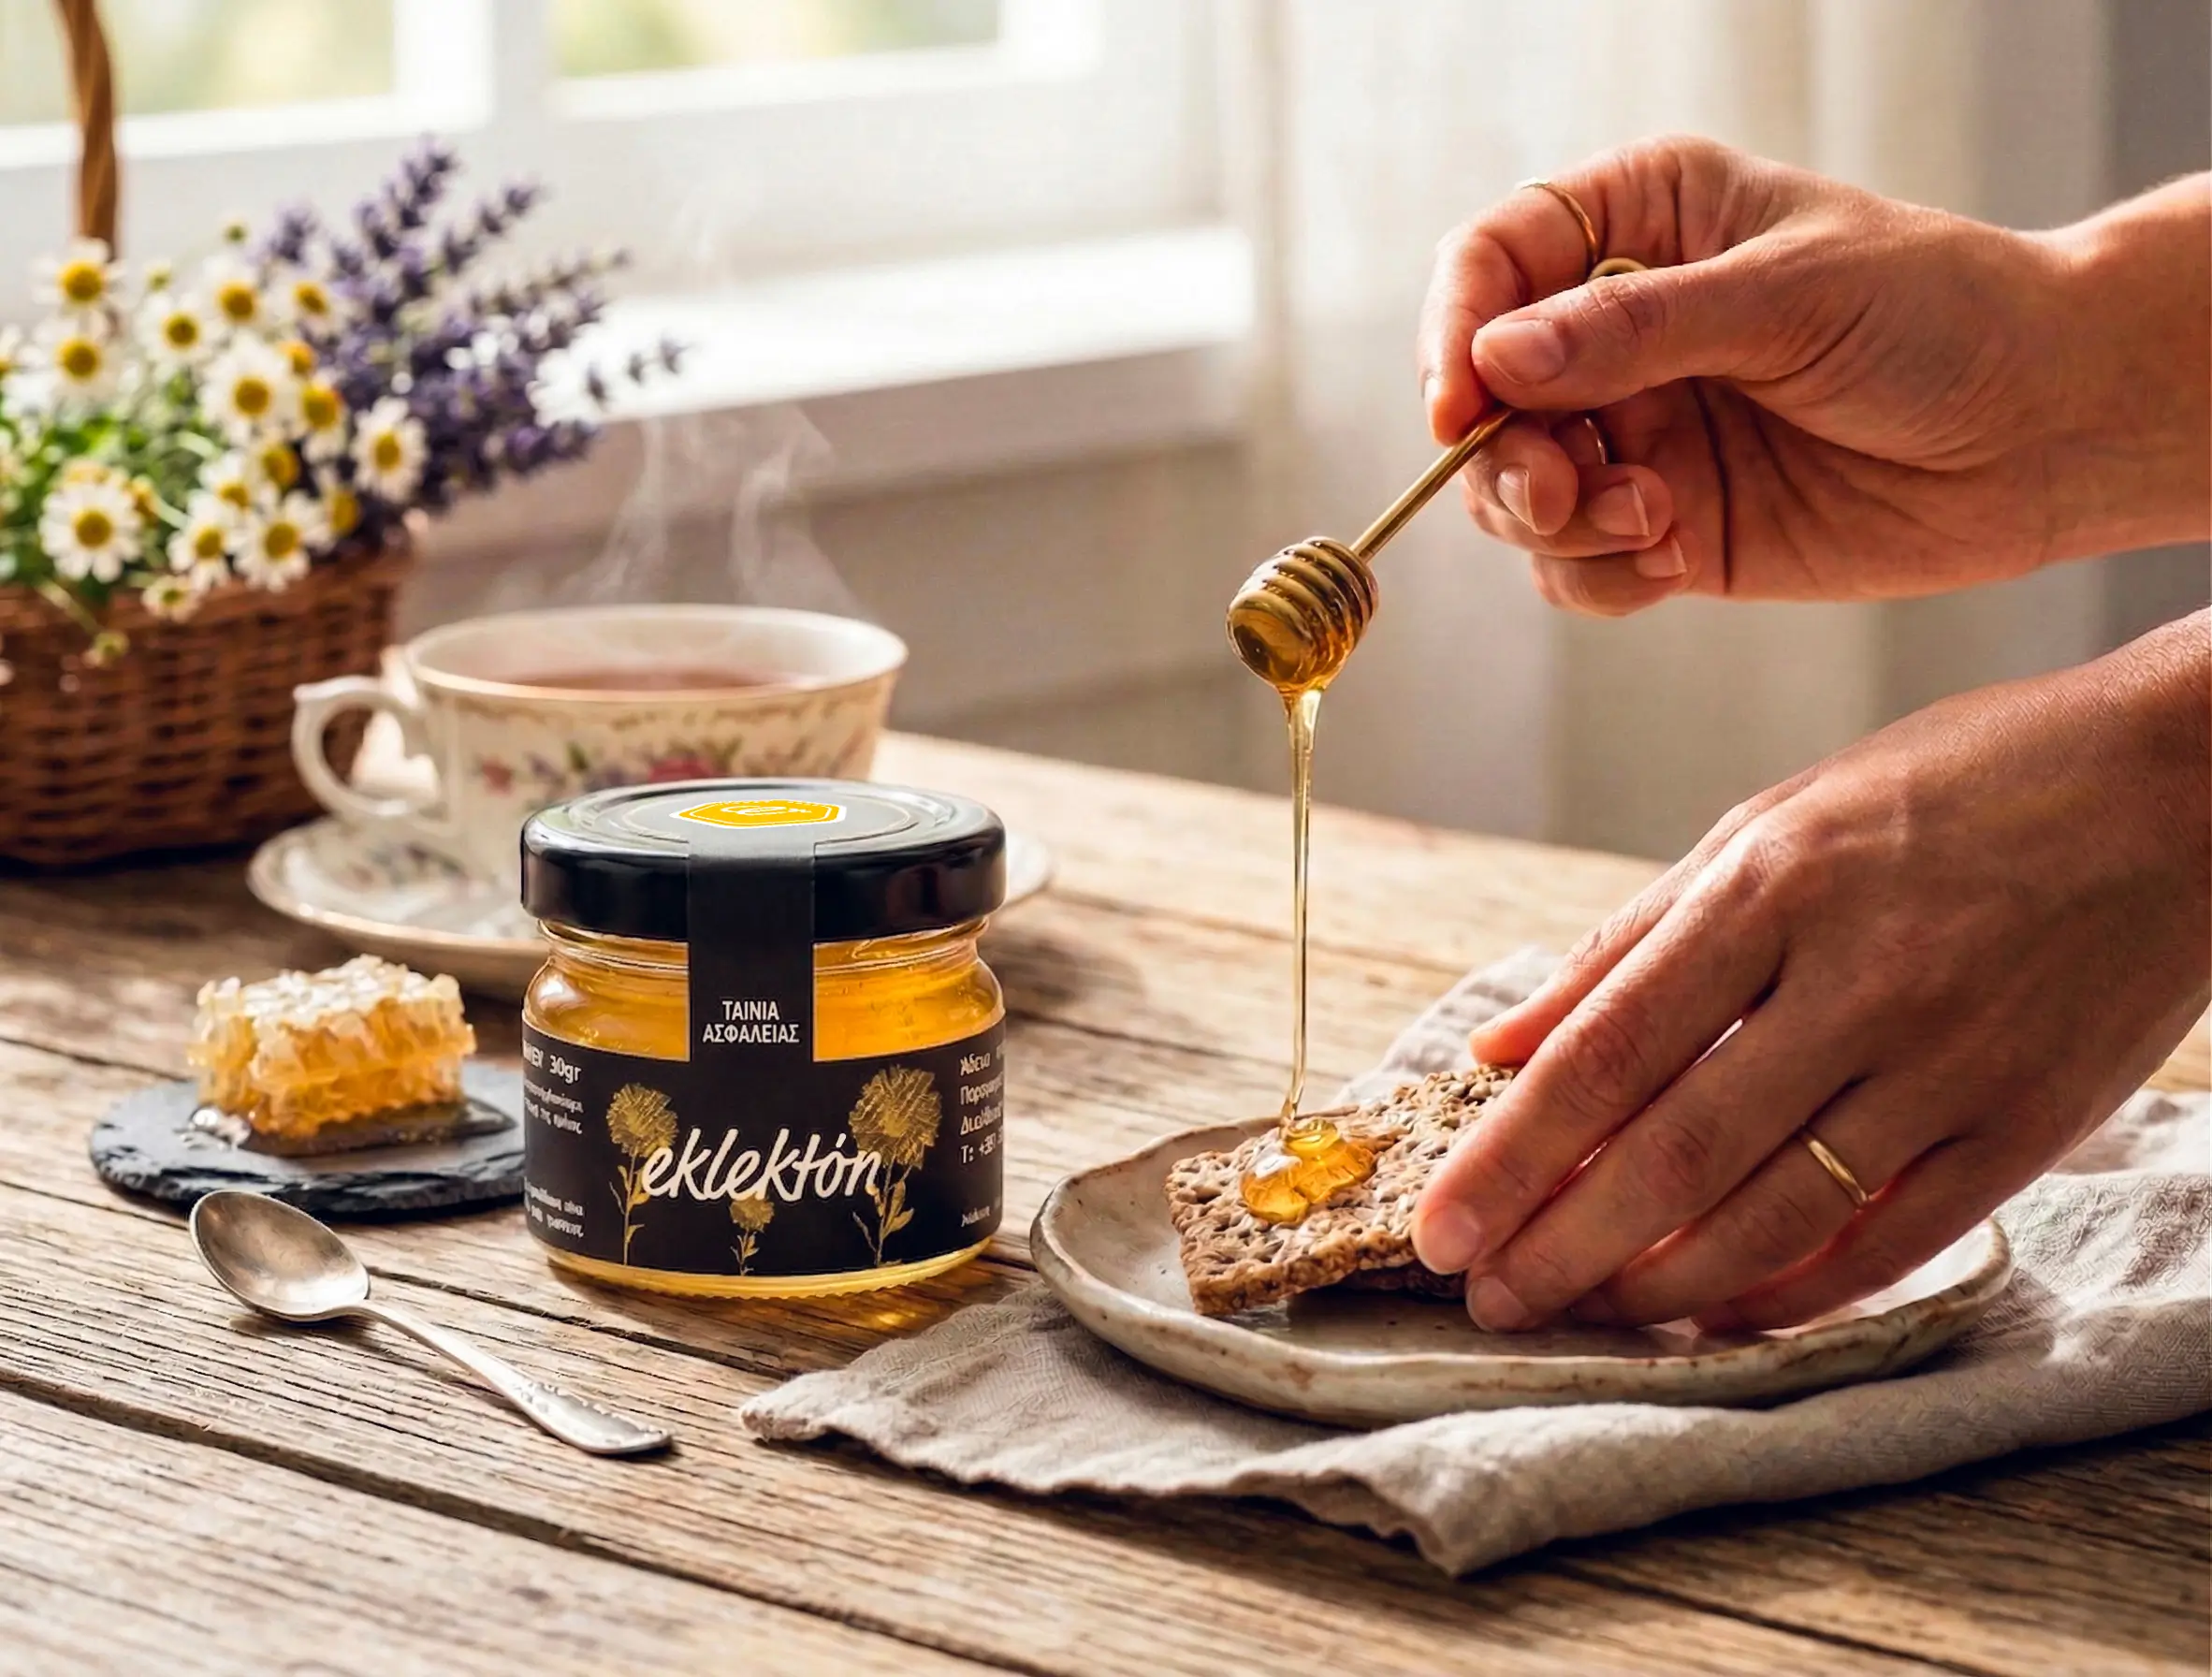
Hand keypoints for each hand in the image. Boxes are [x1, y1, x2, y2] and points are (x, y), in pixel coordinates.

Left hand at [1411, 612, 2209, 1330]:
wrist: (2180, 783)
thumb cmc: (1952, 786)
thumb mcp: (1770, 823)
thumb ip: (1629, 943)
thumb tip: (1500, 1047)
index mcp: (1772, 887)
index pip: (1608, 1051)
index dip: (1510, 1154)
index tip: (1438, 1225)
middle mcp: (1856, 979)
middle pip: (1676, 1149)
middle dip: (1561, 1241)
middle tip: (1483, 1296)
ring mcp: (1950, 1061)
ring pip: (1776, 1210)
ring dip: (1659, 1283)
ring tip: (1576, 1313)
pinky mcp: (2026, 1125)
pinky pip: (1891, 1239)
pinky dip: (1793, 1291)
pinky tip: (1715, 1315)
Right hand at [1417, 138, 2210, 615]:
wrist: (2049, 430)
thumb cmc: (1944, 317)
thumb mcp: (1791, 295)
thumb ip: (1638, 329)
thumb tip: (1496, 361)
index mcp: (1644, 225)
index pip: (1494, 263)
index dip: (1457, 333)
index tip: (1462, 406)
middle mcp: (1620, 332)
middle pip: (1484, 398)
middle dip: (1504, 457)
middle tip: (1562, 491)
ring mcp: (1639, 433)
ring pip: (1515, 493)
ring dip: (1555, 523)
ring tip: (1648, 523)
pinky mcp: (1665, 527)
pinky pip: (1573, 568)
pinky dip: (1599, 575)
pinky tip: (1673, 556)